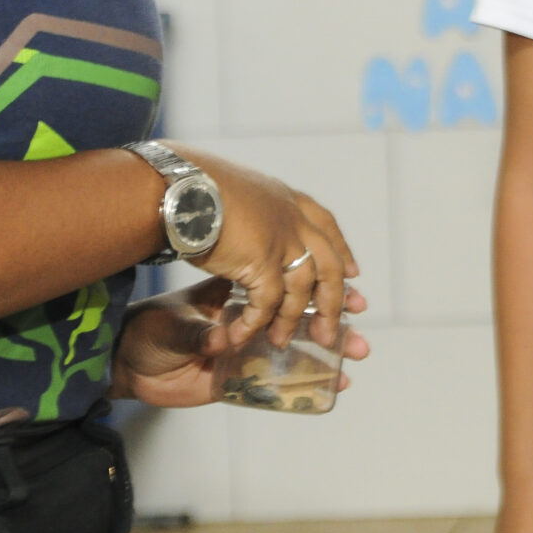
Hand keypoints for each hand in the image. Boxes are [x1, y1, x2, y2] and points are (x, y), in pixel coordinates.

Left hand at [110, 278, 371, 407]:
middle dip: (335, 321)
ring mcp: (248, 348)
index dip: (319, 288)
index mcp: (238, 293)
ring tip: (356, 356)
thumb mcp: (173, 324)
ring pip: (297, 348)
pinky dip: (306, 384)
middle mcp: (250, 317)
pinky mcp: (239, 378)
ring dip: (328, 351)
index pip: (287, 285)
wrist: (125, 363)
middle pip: (302, 316)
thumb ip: (200, 333)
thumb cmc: (147, 331)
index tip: (346, 292)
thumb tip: (221, 343)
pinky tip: (333, 386)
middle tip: (359, 329)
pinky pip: (278, 382)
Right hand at [177, 146, 357, 354]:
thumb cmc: (193, 188)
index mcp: (288, 200)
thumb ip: (254, 212)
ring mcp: (282, 240)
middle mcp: (293, 219)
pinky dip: (255, 323)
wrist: (178, 188)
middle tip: (333, 331)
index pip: (327, 227)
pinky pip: (267, 303)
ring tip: (282, 344)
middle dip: (334, 302)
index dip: (342, 251)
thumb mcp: (236, 192)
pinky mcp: (262, 261)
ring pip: (302, 289)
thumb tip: (250, 222)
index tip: (354, 274)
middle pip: (329, 266)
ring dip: (292, 321)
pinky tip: (240, 337)